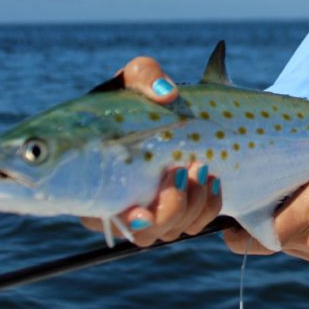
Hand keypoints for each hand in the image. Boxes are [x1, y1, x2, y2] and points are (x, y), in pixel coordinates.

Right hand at [80, 56, 221, 246]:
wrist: (167, 110)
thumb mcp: (134, 77)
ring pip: (173, 230)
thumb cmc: (137, 95)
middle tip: (183, 168)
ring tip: (201, 167)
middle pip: (145, 234)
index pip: (99, 219)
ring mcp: (152, 212)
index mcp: (95, 180)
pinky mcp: (180, 211)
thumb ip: (144, 75)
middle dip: (171, 208)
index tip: (142, 212)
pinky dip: (208, 205)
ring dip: (192, 203)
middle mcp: (120, 206)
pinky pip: (196, 223)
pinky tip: (213, 179)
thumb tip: (167, 94)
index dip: (124, 222)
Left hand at [222, 160, 308, 272]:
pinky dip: (304, 236)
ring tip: (303, 205)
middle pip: (270, 239)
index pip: (260, 234)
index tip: (229, 222)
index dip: (239, 231)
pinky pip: (303, 251)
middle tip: (266, 200)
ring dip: (286, 228)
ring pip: (285, 245)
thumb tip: (261, 183)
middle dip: (265, 221)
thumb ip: (295, 181)